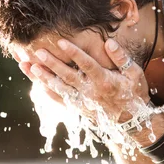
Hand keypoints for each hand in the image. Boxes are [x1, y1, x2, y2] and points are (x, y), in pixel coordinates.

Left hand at [25, 38, 149, 123]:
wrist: (132, 121)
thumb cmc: (134, 93)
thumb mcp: (135, 74)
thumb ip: (121, 58)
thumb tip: (109, 43)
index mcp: (106, 81)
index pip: (87, 65)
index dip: (74, 53)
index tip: (61, 42)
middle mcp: (92, 92)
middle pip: (68, 76)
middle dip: (52, 64)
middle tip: (37, 52)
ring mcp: (83, 102)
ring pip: (59, 88)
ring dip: (43, 77)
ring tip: (27, 66)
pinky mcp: (78, 108)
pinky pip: (60, 100)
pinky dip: (47, 91)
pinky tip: (35, 82)